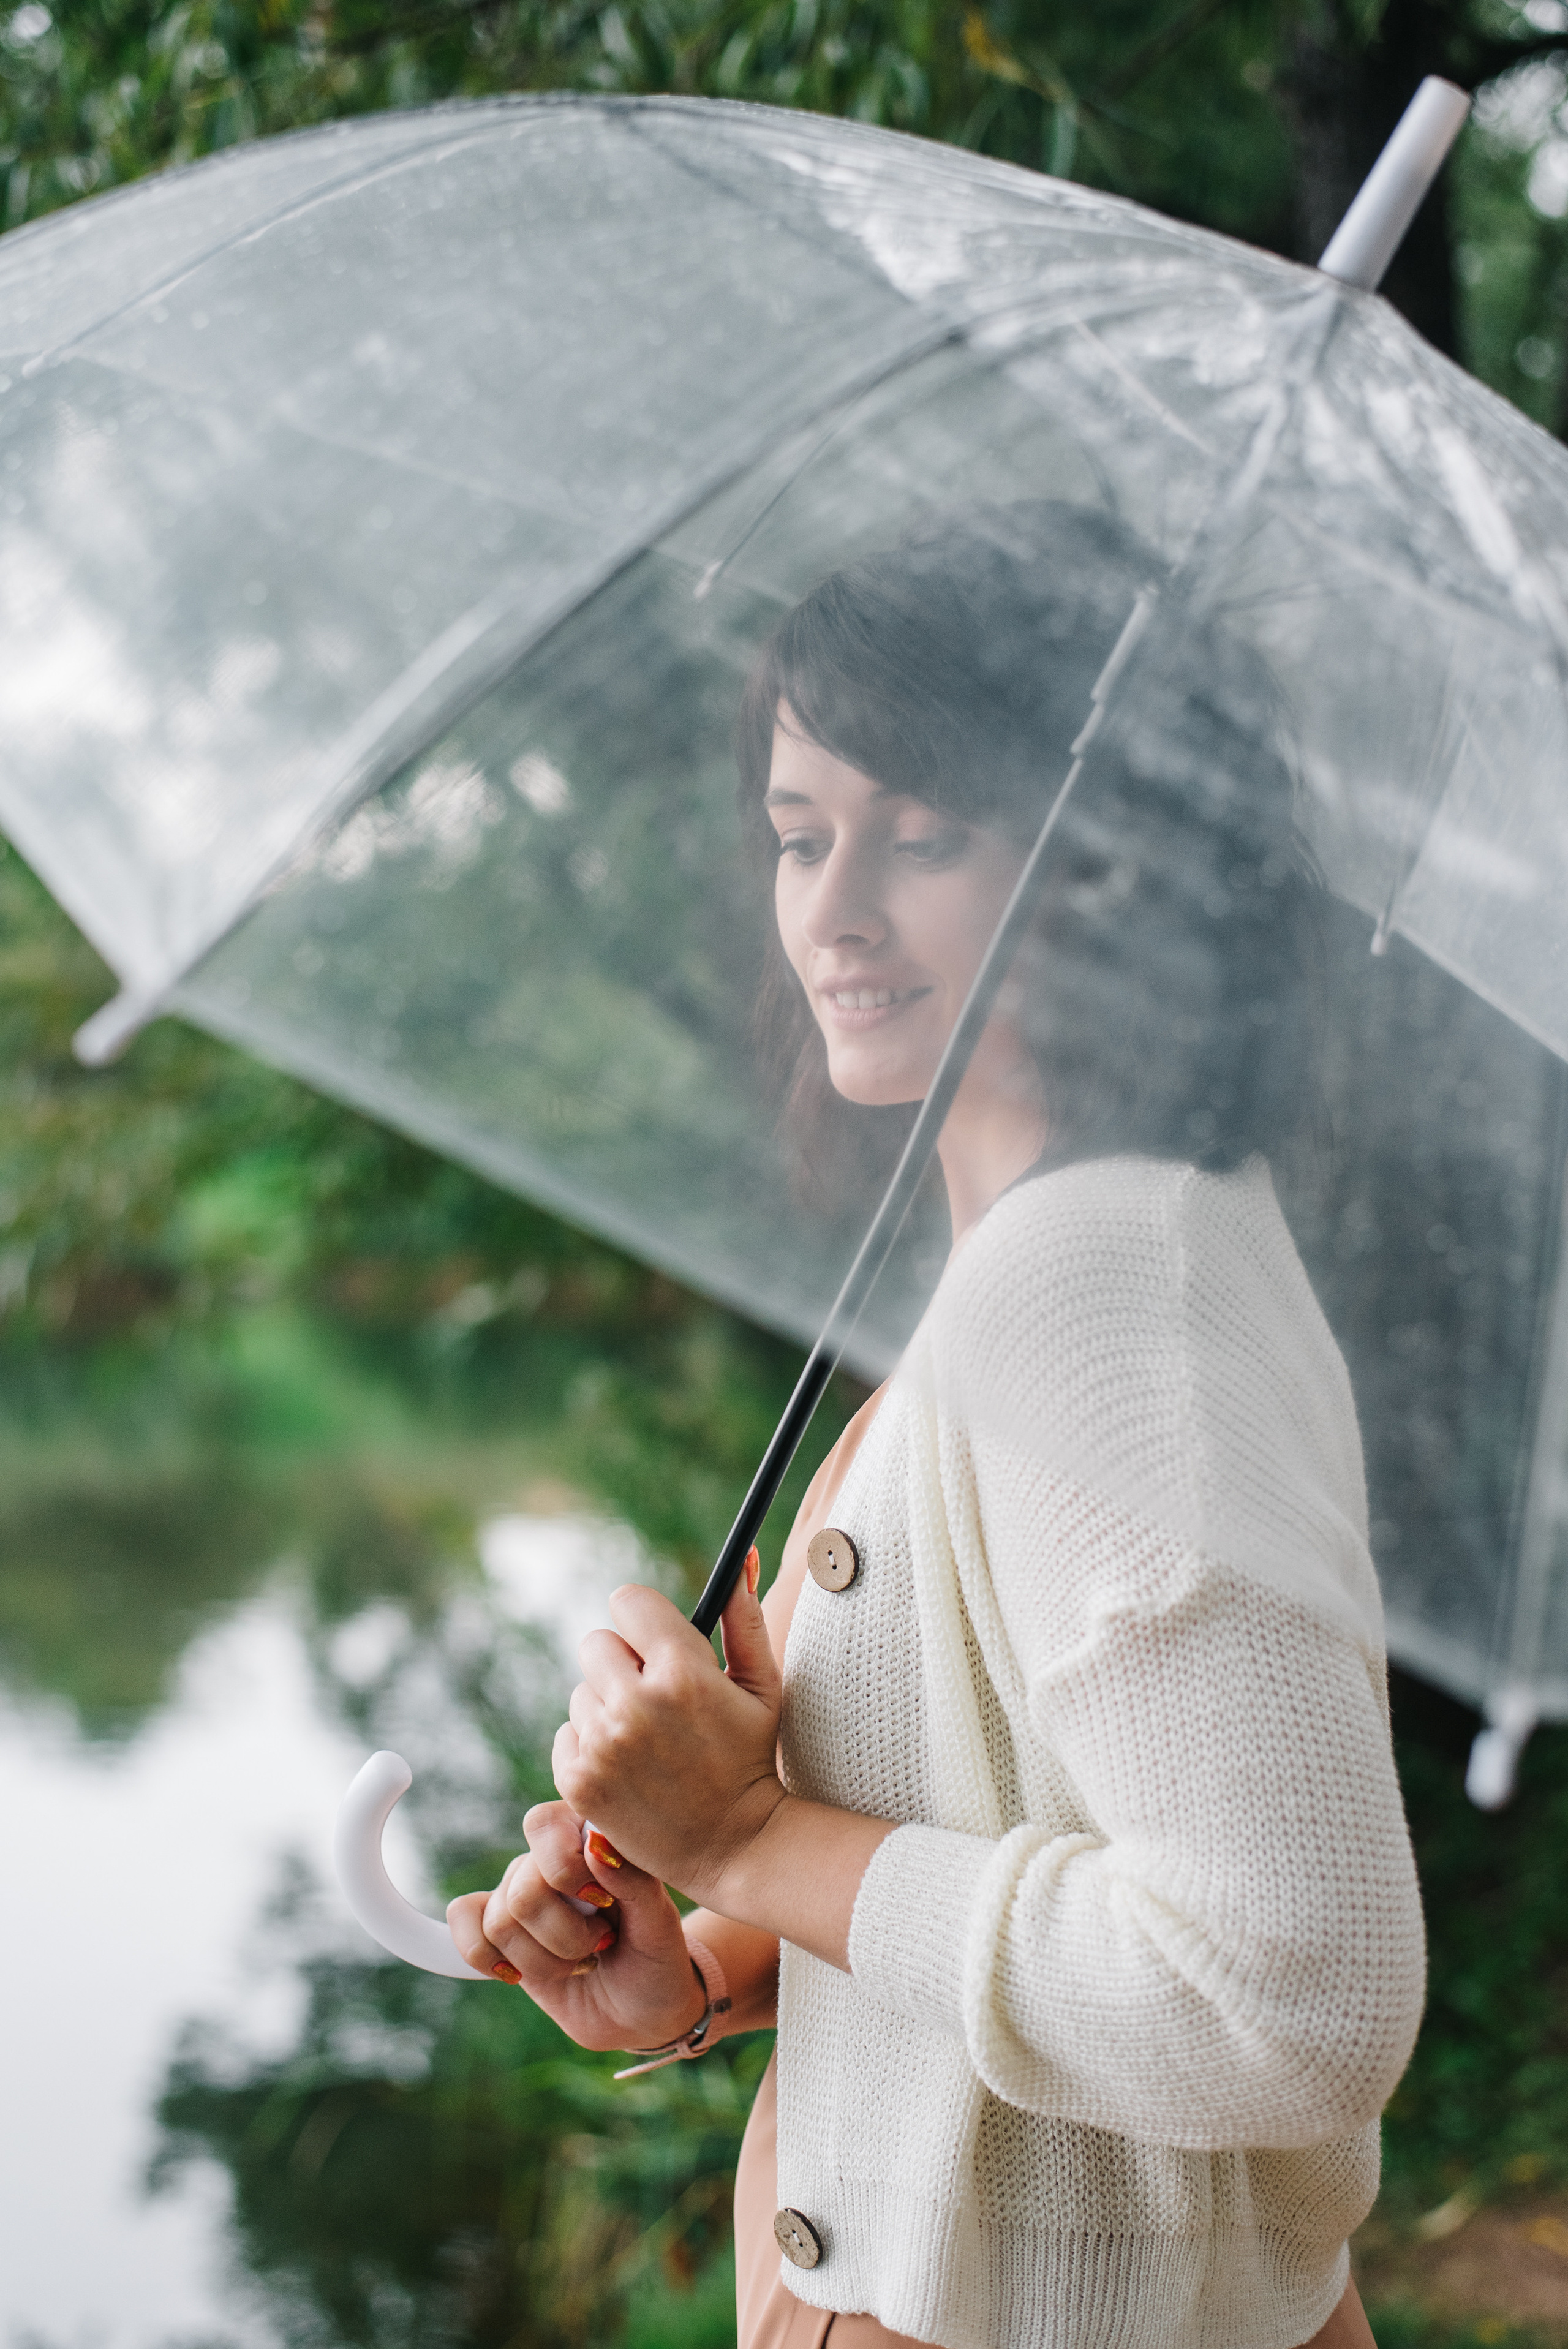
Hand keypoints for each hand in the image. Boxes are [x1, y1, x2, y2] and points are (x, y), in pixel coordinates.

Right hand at [446, 1798, 706, 2051]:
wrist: (641, 2011)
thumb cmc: (656, 1958)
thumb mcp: (660, 1923)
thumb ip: (633, 1879)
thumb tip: (595, 1843)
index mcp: (587, 1837)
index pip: (543, 1826)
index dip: (565, 1871)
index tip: (604, 1903)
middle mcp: (547, 1860)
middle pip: (522, 1891)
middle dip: (565, 1936)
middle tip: (600, 1945)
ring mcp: (520, 1895)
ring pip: (500, 1923)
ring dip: (545, 1961)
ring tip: (580, 1962)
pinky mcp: (499, 1933)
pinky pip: (463, 1925)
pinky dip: (486, 1956)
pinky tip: (520, 1973)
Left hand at [552, 1559, 785, 1909]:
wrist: (734, 1844)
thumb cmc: (751, 1756)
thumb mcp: (761, 1684)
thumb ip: (743, 1616)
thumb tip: (742, 1556)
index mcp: (682, 1671)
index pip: (628, 1601)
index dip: (644, 1619)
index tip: (656, 1642)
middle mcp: (635, 1703)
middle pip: (597, 1642)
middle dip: (623, 1662)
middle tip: (655, 1698)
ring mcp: (602, 1744)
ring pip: (582, 1691)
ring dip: (608, 1706)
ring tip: (648, 1742)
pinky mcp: (577, 1780)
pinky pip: (567, 1734)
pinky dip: (590, 1746)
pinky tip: (628, 1768)